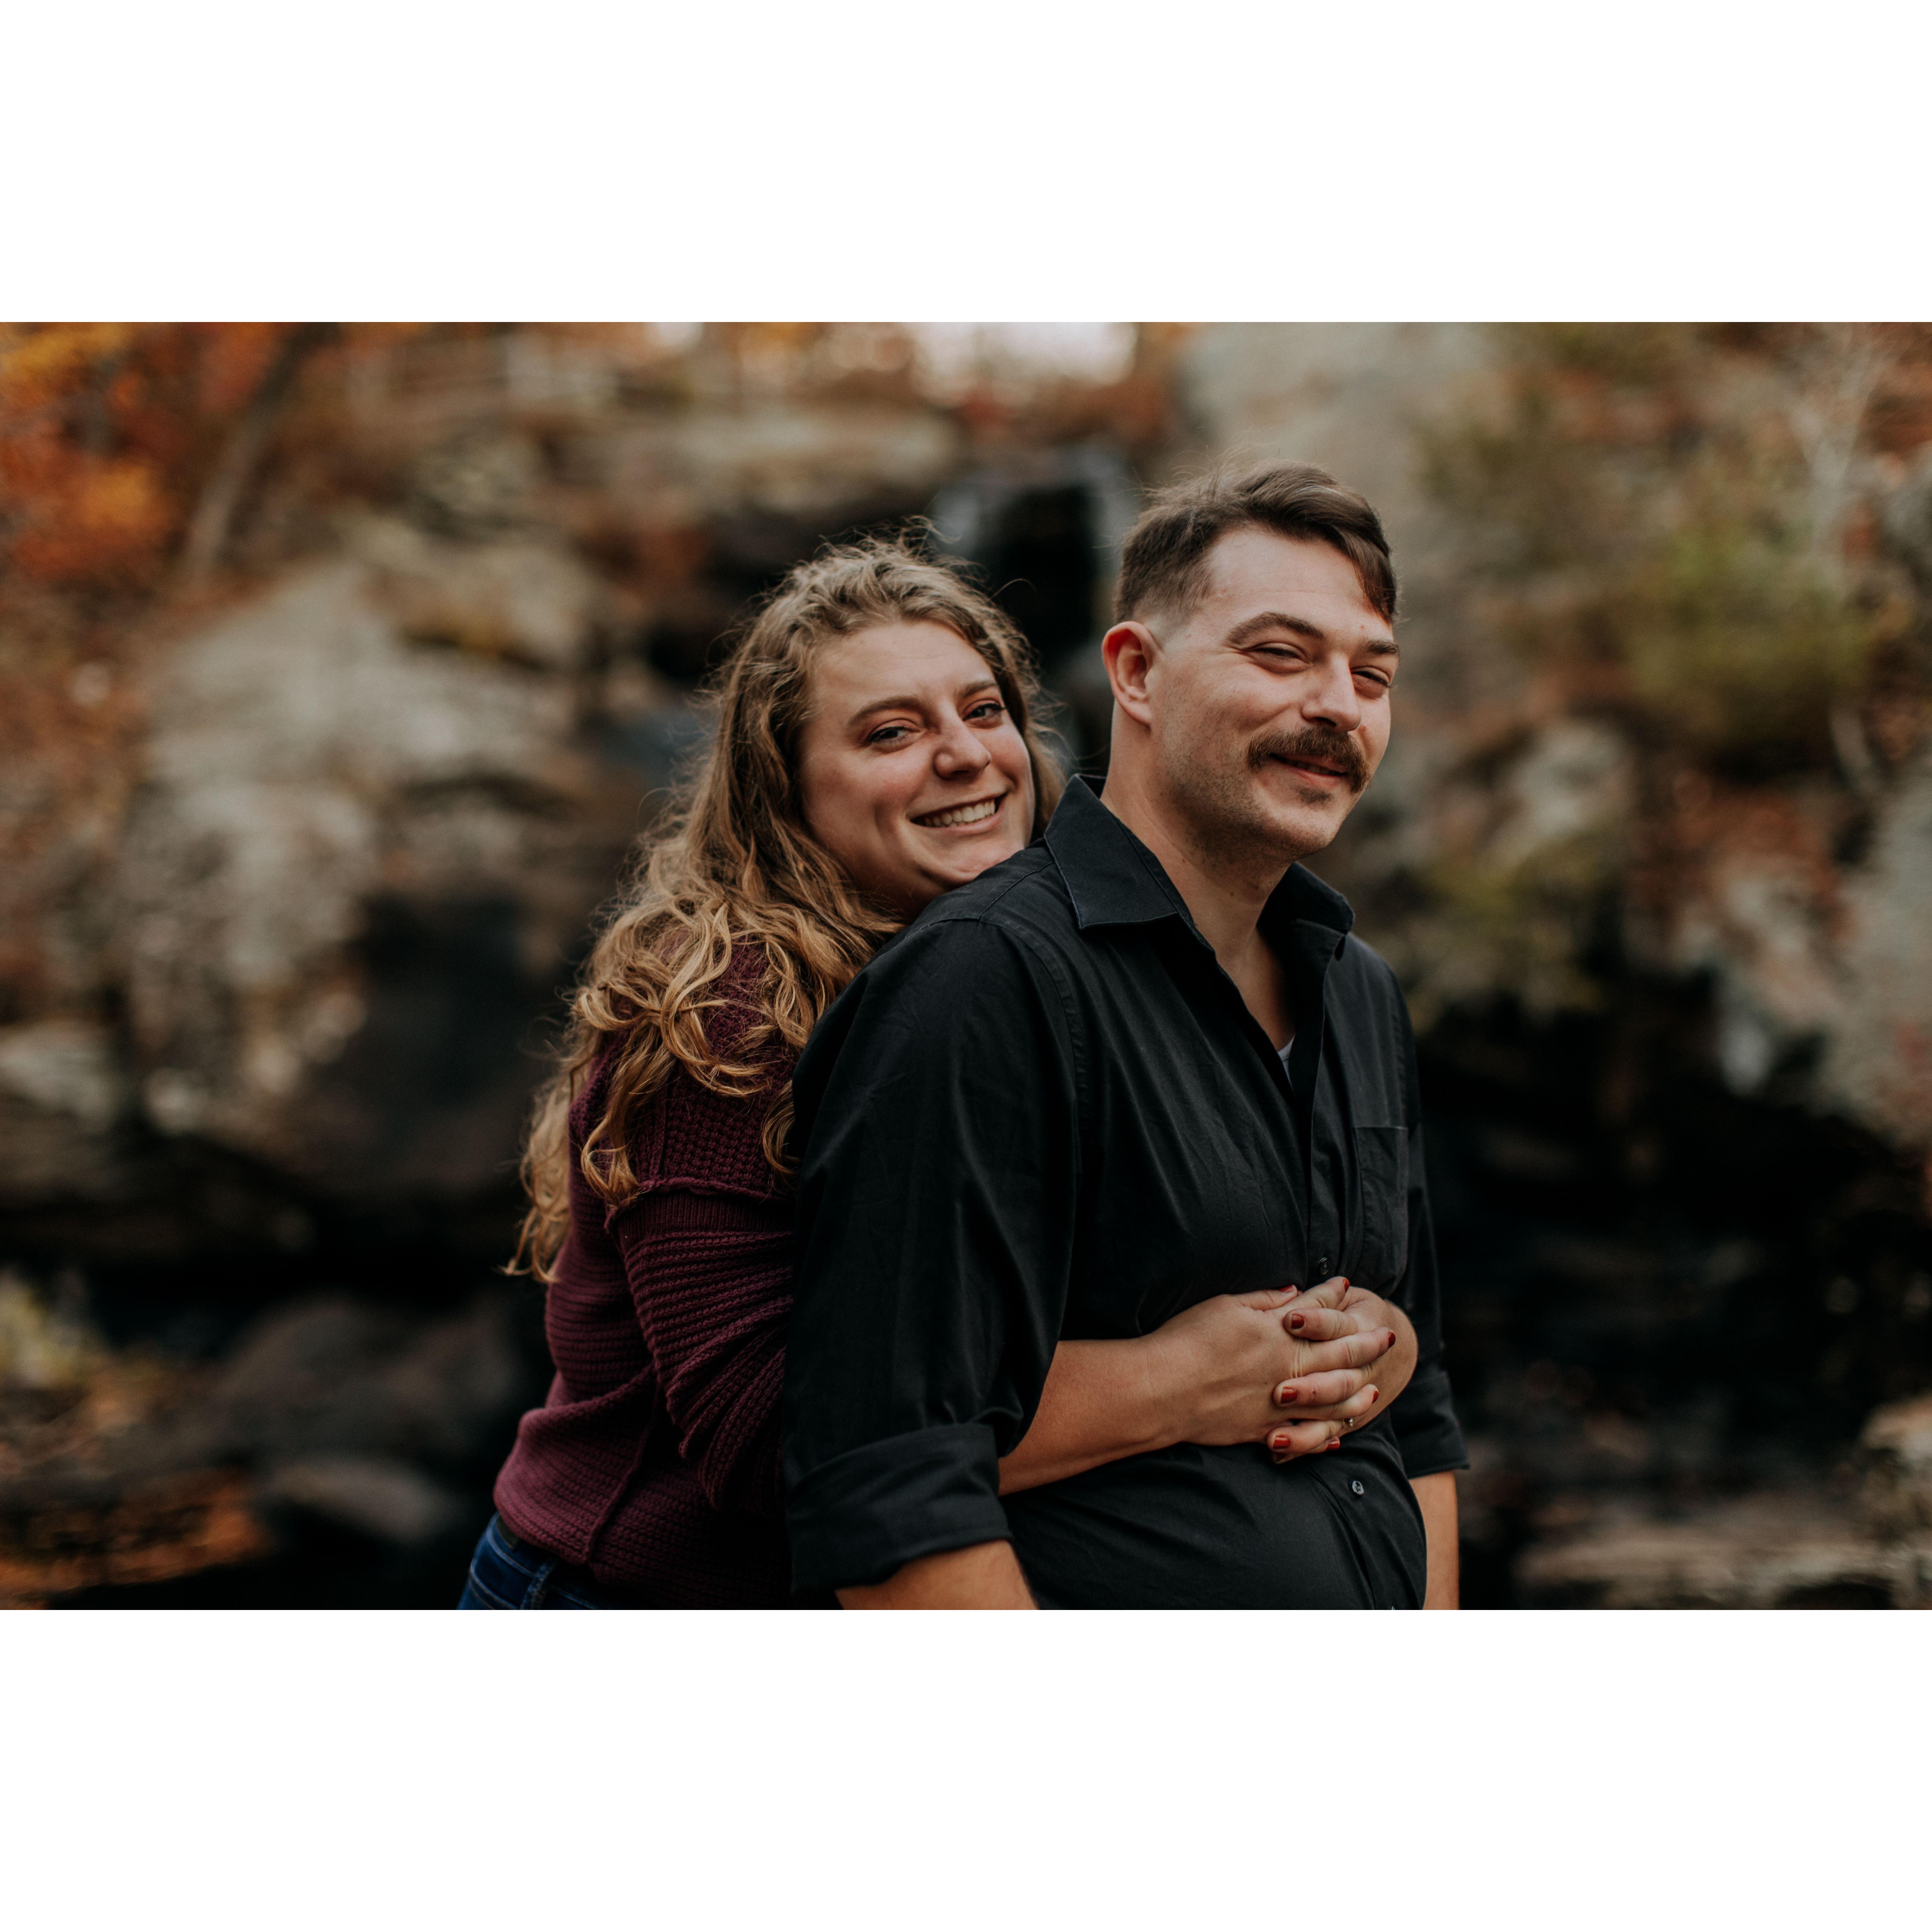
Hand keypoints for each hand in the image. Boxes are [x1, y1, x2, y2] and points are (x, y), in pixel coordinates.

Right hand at [1144, 1279, 1395, 1457]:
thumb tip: (1295, 1293)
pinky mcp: (1263, 1429)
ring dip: (1357, 1392)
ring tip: (1374, 1389)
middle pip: (1338, 1354)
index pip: (1315, 1310)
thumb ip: (1264, 1301)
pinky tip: (1337, 1436)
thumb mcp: (1225, 1306)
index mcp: (1276, 1333)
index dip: (1332, 1296)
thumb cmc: (1187, 1341)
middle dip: (1365, 1343)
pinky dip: (1325, 1435)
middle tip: (1387, 1336)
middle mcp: (1286, 1367)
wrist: (1162, 1390)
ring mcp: (1278, 1402)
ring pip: (1332, 1399)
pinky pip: (1305, 1435)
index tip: (1347, 1286)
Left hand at [1267, 1279, 1417, 1463]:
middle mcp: (1358, 1368)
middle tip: (1279, 1393)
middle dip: (1311, 1388)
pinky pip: (1325, 1436)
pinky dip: (1303, 1445)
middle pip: (1337, 1381)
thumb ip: (1319, 1299)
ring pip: (1333, 1417)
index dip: (1316, 1322)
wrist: (1388, 1337)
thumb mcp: (1341, 1300)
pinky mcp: (1346, 1418)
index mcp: (1357, 1329)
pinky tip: (1276, 1451)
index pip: (1337, 1325)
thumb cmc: (1351, 1312)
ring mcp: (1354, 1397)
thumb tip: (1291, 1293)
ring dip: (1304, 1430)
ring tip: (1274, 1437)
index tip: (1290, 1320)